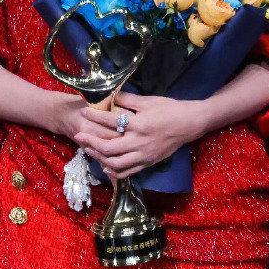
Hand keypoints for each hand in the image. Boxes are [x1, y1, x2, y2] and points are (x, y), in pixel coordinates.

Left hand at [76, 92, 205, 180]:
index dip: (95, 116)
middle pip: (108, 148)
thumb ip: (129, 99)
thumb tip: (111, 96)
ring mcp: (143, 155)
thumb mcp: (149, 101)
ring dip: (99, 157)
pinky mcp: (148, 163)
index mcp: (139, 124)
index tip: (84, 112)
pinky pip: (127, 172)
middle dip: (91, 142)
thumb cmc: (170, 109)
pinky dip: (114, 171)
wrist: (190, 124)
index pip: (111, 121)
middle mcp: (139, 143)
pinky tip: (104, 165)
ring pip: (115, 163)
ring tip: (88, 150)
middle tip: (78, 135)